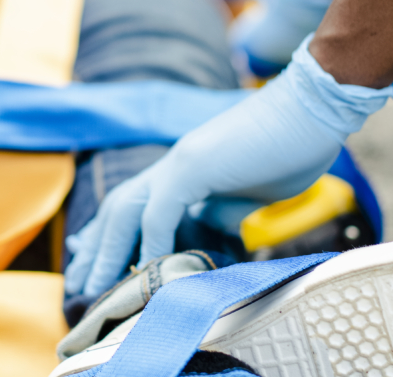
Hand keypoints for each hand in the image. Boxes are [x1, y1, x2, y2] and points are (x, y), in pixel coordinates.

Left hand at [63, 36, 392, 296]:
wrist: (315, 107)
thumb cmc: (294, 146)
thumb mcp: (252, 191)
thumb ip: (226, 208)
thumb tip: (213, 228)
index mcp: (187, 169)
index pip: (136, 204)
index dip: (111, 235)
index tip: (93, 262)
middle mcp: (175, 164)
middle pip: (119, 207)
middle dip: (96, 247)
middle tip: (77, 283)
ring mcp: (182, 161)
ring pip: (127, 209)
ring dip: (108, 250)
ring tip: (94, 285)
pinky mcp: (195, 163)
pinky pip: (162, 210)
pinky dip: (152, 241)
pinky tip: (146, 268)